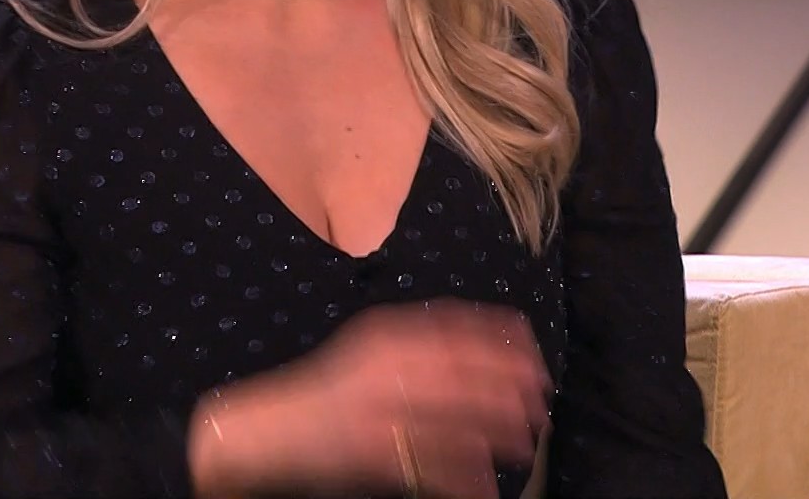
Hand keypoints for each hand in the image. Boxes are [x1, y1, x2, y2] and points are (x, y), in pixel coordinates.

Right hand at [188, 300, 550, 497]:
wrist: (268, 429)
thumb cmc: (327, 393)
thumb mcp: (372, 352)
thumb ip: (420, 349)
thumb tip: (485, 349)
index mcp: (387, 334)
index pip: (457, 326)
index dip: (502, 339)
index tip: (533, 351)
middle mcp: (386, 365)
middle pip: (464, 371)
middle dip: (509, 386)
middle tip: (540, 399)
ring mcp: (379, 408)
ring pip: (455, 418)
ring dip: (496, 430)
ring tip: (525, 441)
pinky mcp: (372, 450)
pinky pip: (430, 464)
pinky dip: (462, 477)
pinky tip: (485, 486)